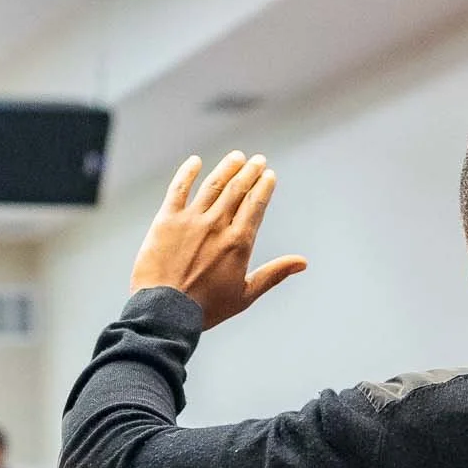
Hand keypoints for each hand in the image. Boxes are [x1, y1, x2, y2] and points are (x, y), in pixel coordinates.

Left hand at [130, 152, 305, 329]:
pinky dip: (187, 173)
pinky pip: (178, 189)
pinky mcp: (166, 220)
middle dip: (250, 172)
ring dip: (227, 168)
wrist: (165, 310)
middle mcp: (217, 225)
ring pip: (213, 185)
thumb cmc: (206, 308)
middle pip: (237, 189)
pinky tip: (195, 162)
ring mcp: (191, 220)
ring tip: (237, 157)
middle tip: (257, 160)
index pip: (255, 205)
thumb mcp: (245, 294)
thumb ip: (274, 273)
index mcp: (239, 242)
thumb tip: (302, 262)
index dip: (263, 187)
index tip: (269, 175)